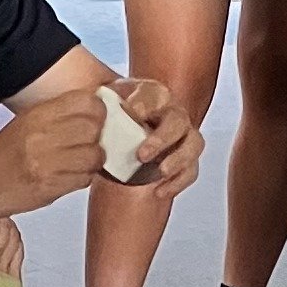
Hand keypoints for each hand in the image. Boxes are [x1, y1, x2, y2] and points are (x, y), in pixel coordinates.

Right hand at [0, 87, 107, 211]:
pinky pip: (84, 179)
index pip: (87, 101)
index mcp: (37, 115)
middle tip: (89, 143)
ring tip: (79, 162)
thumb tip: (96, 111)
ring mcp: (47, 163)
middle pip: (94, 127)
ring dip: (92, 160)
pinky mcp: (51, 187)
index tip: (94, 119)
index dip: (97, 110)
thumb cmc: (4, 155)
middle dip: (98, 136)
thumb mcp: (27, 122)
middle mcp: (43, 136)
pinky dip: (82, 178)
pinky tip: (69, 176)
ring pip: (95, 156)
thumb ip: (59, 115)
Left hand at [113, 72, 201, 193]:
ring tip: (161, 172)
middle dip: (161, 139)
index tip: (132, 114)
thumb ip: (102, 106)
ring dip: (178, 159)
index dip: (145, 104)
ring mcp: (184, 136)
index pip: (153, 95)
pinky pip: (190, 171)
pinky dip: (177, 182)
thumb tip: (93, 108)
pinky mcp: (186, 159)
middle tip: (141, 155)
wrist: (120, 136)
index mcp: (153, 95)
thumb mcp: (105, 106)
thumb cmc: (114, 117)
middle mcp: (173, 112)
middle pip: (178, 121)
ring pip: (193, 144)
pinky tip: (158, 191)